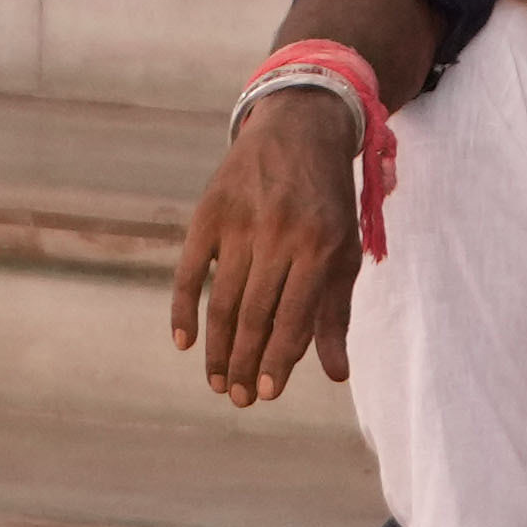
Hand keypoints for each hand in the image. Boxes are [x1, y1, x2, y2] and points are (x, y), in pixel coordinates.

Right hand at [172, 84, 365, 400]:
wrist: (300, 127)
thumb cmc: (327, 201)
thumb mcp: (343, 248)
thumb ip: (335, 312)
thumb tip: (335, 375)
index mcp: (321, 244)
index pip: (294, 318)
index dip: (278, 361)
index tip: (266, 394)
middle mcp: (280, 233)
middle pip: (254, 315)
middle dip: (244, 364)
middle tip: (237, 399)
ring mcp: (241, 222)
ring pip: (223, 300)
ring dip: (217, 348)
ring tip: (217, 383)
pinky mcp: (209, 212)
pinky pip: (190, 271)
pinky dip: (183, 309)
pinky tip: (184, 343)